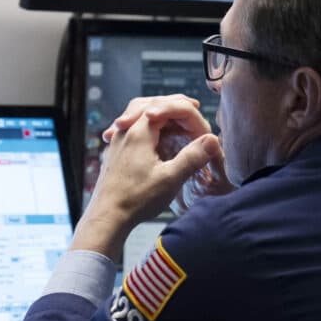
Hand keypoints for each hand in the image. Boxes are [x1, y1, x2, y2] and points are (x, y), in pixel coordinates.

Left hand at [71, 107, 222, 259]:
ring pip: (138, 114)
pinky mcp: (115, 151)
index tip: (200, 115)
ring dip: (159, 112)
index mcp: (139, 132)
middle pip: (149, 104)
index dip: (185, 108)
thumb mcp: (170, 179)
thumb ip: (192, 157)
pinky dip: (148, 124)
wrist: (107, 217)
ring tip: (175, 118)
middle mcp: (125, 130)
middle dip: (172, 104)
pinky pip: (131, 127)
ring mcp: (117, 140)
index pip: (164, 106)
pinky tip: (154, 135)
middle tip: (192, 107)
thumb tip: (213, 140)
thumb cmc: (136, 199)